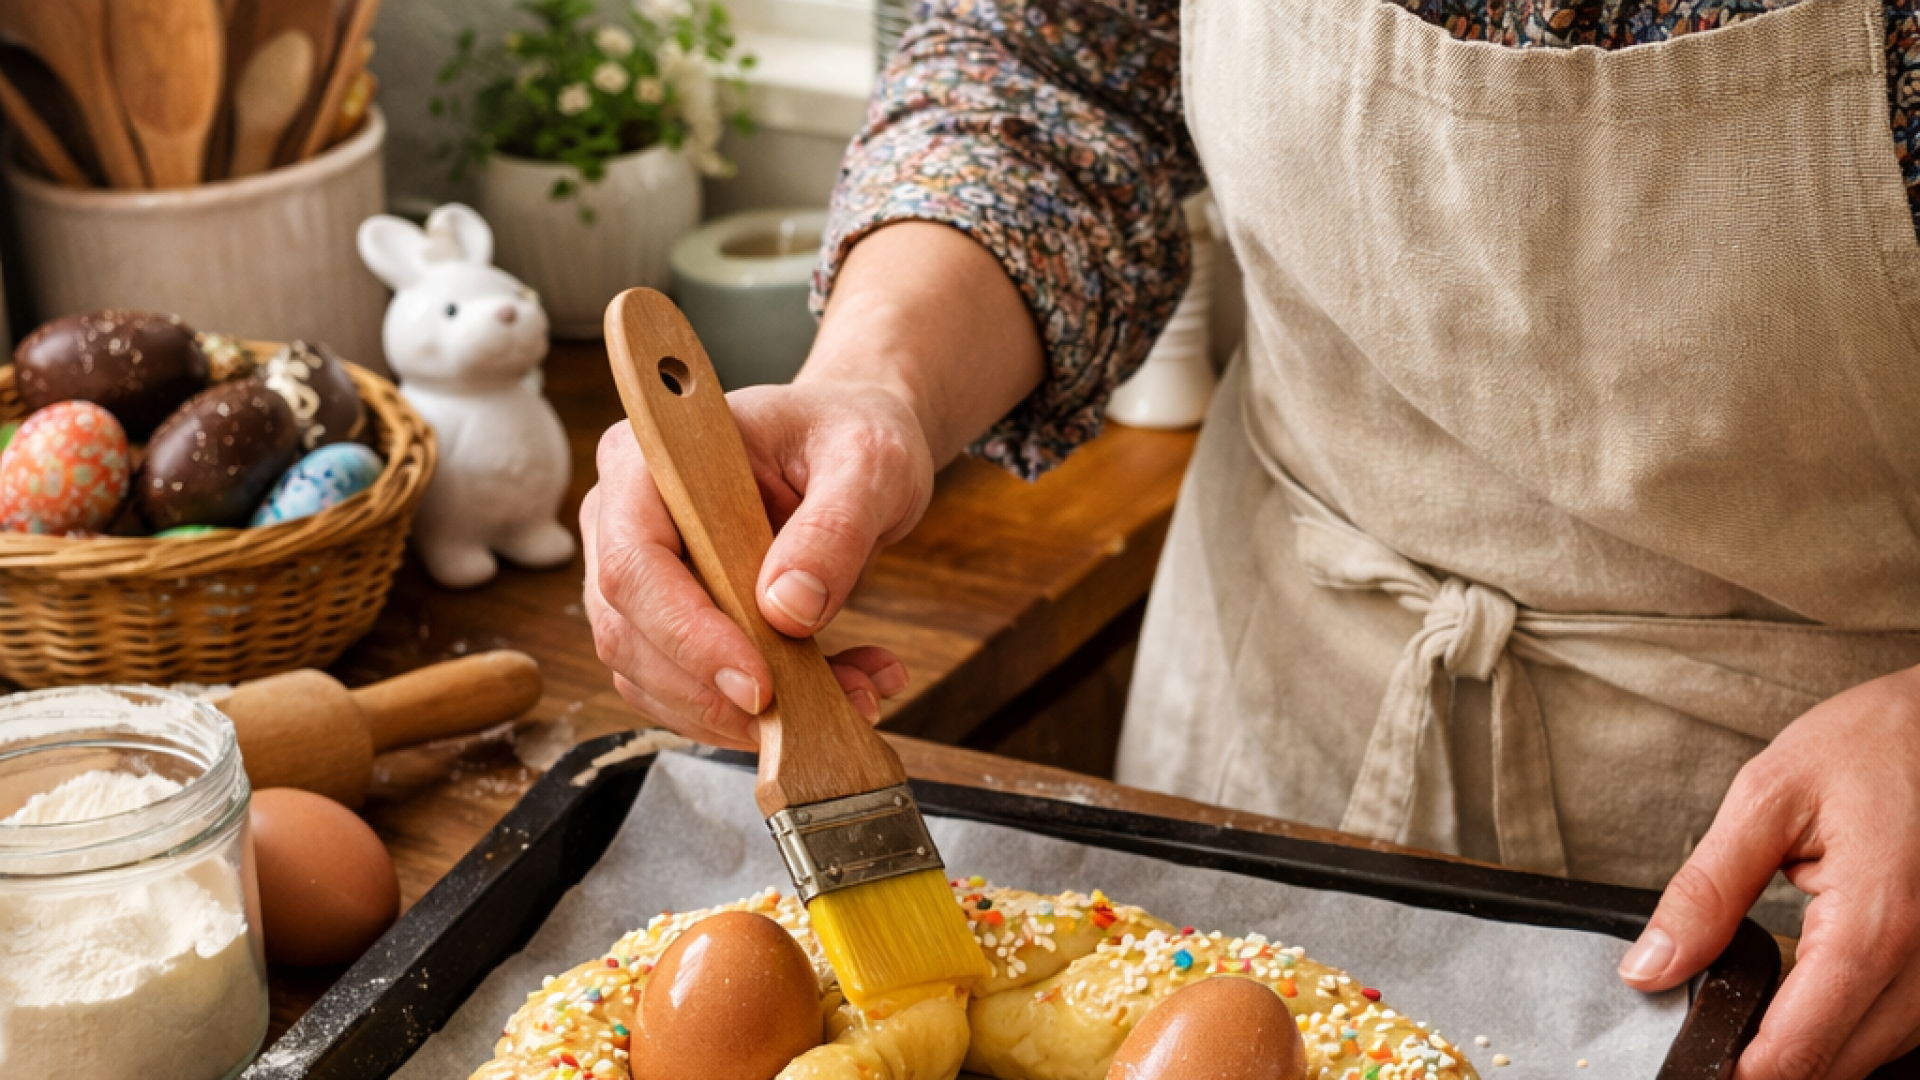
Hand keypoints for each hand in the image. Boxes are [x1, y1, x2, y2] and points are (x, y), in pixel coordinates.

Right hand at [581, 379, 935, 748]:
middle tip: (813, 714)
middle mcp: (623, 517)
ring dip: (744, 716)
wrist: (854, 452)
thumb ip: (834, 527)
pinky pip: (691, 692)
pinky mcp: (667, 623)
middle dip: (716, 694)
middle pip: (628, 633)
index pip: (635, 563)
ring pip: (653, 679)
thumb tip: (788, 608)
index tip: (760, 684)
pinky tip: (843, 687)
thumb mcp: (868, 464)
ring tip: (854, 695)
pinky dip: (760, 714)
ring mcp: (638, 576)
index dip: (687, 634)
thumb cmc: (850, 438)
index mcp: (650, 459)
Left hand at [1617, 664, 1919, 1079]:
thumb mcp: (1768, 798)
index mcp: (1876, 926)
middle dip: (1763, 1065)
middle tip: (1704, 1025)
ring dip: (1807, 1051)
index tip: (1688, 1066)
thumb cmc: (1875, 744)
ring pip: (1871, 1059)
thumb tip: (1649, 968)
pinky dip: (1845, 1026)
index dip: (1733, 1073)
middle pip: (1835, 1070)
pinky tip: (1805, 993)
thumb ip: (1705, 891)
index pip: (1796, 1050)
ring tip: (1746, 1009)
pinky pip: (1896, 1030)